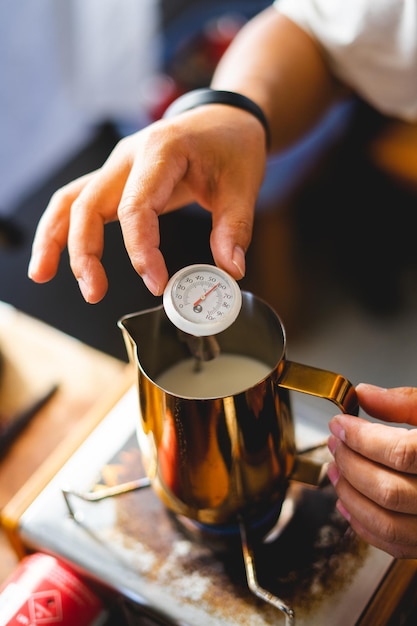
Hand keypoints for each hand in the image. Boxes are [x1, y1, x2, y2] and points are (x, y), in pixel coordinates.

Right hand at [28, 106, 266, 302]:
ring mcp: (118, 167)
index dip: (140, 249)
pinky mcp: (117, 180)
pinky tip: (52, 257)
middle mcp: (129, 157)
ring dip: (54, 238)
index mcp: (161, 151)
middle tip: (94, 292)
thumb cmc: (231, 145)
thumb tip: (230, 271)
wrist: (223, 118)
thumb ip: (234, 229)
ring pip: (71, 200)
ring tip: (42, 274)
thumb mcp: (243, 185)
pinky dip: (62, 229)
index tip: (157, 282)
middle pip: (88, 203)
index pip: (136, 206)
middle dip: (84, 251)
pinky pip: (79, 202)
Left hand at [327, 383, 416, 557]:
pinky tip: (348, 503)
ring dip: (350, 496)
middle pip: (389, 490)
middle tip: (336, 442)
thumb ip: (406, 403)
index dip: (362, 438)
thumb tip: (364, 394)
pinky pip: (398, 546)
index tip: (340, 424)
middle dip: (351, 463)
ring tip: (335, 469)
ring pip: (389, 523)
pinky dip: (365, 526)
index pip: (401, 452)